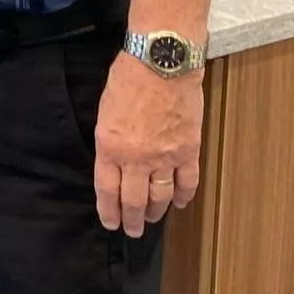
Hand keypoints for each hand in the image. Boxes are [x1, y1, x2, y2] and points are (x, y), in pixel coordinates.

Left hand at [93, 53, 203, 236]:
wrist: (162, 62)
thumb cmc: (128, 77)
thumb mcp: (105, 110)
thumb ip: (109, 140)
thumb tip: (113, 160)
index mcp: (110, 146)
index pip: (107, 189)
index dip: (109, 210)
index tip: (111, 223)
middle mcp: (136, 158)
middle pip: (134, 200)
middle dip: (132, 220)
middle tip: (133, 231)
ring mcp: (164, 157)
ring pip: (160, 197)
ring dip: (156, 212)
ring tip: (152, 220)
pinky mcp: (188, 151)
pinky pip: (187, 183)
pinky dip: (183, 196)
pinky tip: (178, 203)